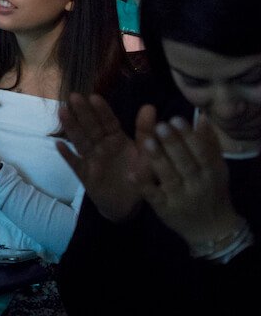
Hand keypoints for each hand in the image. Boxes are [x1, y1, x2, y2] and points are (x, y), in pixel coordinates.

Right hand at [56, 94, 143, 222]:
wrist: (128, 205)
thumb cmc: (139, 176)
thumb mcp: (147, 154)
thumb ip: (146, 132)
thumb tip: (150, 106)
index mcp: (116, 138)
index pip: (108, 122)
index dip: (102, 111)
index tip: (94, 97)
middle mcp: (101, 145)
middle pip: (91, 127)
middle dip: (82, 112)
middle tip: (74, 96)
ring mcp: (91, 158)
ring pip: (80, 140)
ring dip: (71, 127)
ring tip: (62, 111)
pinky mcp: (84, 174)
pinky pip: (75, 164)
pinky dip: (67, 155)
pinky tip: (59, 145)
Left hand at [134, 113, 241, 248]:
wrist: (211, 229)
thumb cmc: (211, 190)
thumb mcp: (215, 168)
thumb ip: (208, 144)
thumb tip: (203, 118)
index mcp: (212, 171)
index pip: (201, 152)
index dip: (189, 136)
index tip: (176, 119)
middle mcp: (198, 184)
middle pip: (185, 162)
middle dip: (173, 144)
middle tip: (160, 126)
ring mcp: (180, 197)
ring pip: (169, 177)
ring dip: (158, 160)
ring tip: (147, 142)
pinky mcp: (165, 208)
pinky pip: (153, 196)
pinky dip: (143, 185)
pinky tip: (131, 174)